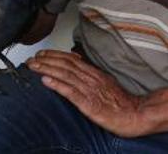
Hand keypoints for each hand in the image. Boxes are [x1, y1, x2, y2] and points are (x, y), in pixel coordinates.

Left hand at [27, 50, 147, 137]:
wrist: (136, 114)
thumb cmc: (121, 103)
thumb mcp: (105, 85)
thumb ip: (91, 78)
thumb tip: (78, 71)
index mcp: (94, 74)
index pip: (71, 60)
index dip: (54, 55)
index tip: (41, 54)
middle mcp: (91, 78)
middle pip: (65, 65)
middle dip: (46, 60)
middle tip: (31, 59)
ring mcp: (90, 90)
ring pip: (65, 75)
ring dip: (47, 69)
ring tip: (33, 66)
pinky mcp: (90, 104)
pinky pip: (71, 92)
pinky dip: (57, 85)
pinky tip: (46, 81)